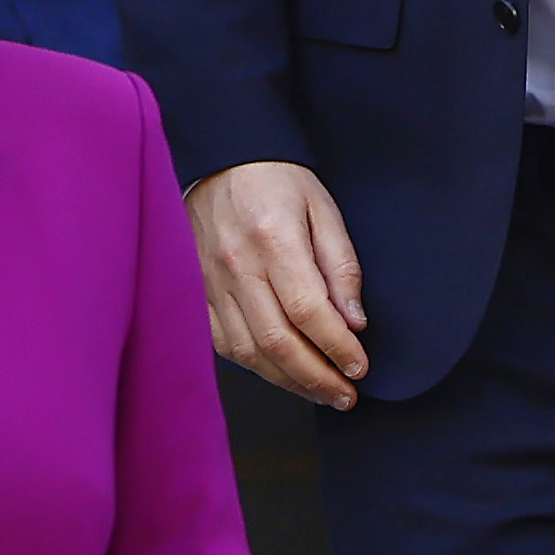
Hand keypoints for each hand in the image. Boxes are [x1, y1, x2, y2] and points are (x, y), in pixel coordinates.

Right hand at [190, 159, 367, 407]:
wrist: (221, 159)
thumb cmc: (277, 180)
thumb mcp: (324, 209)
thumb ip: (341, 265)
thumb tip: (354, 321)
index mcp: (274, 241)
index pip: (309, 312)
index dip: (337, 348)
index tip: (359, 367)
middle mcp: (237, 266)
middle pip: (277, 341)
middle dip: (317, 377)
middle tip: (346, 395)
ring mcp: (209, 282)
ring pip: (247, 350)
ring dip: (287, 381)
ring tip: (320, 392)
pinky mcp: (195, 291)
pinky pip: (221, 342)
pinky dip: (252, 365)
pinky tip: (279, 372)